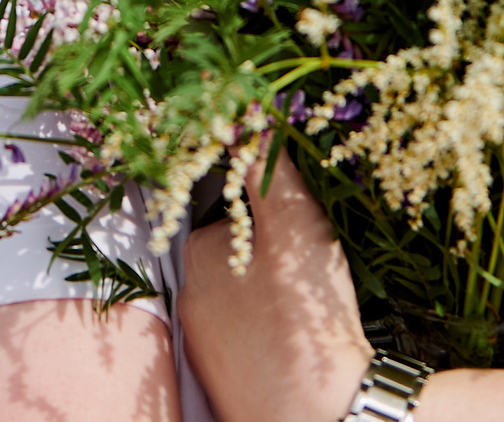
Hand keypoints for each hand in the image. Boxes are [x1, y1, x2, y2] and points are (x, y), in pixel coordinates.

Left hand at [177, 148, 372, 421]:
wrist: (316, 411)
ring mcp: (201, 339)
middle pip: (236, 255)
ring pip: (240, 297)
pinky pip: (244, 336)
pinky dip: (268, 333)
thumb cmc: (304, 313)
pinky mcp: (220, 375)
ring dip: (269, 297)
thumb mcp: (293, 223)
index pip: (234, 209)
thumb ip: (267, 167)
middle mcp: (188, 293)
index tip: (302, 239)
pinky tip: (295, 341)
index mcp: (197, 249)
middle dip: (269, 258)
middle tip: (309, 278)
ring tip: (306, 313)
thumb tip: (245, 112)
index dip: (274, 218)